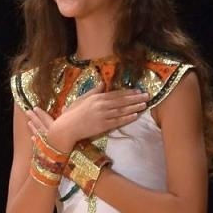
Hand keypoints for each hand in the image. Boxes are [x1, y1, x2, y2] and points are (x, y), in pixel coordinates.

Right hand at [28, 88, 147, 151]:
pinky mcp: (103, 126)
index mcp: (96, 97)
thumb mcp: (82, 99)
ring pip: (122, 110)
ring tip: (144, 105)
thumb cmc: (71, 114)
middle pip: (122, 101)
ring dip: (134, 107)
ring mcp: (102, 116)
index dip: (128, 92)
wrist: (66, 128)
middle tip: (147, 96)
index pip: (116, 94)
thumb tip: (102, 83)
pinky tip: (135, 115)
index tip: (137, 91)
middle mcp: (101, 105)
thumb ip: (94, 91)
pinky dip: (127, 118)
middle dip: (135, 98)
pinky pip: (118, 121)